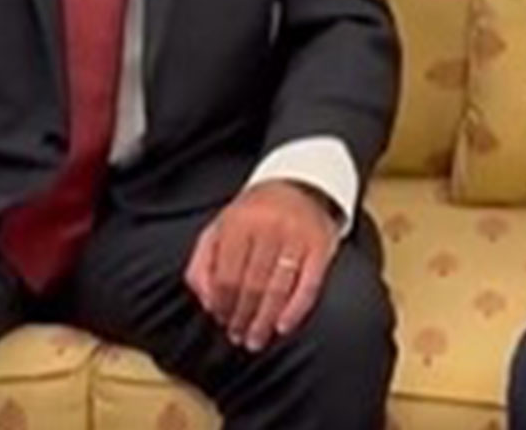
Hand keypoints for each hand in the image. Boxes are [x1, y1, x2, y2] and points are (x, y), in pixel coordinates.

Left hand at [184, 180, 340, 352]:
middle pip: (252, 285)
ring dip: (264, 320)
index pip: (227, 274)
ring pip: (278, 288)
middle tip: (238, 336)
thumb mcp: (221, 227)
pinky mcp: (321, 246)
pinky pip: (309, 285)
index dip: (222, 303)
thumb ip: (203, 261)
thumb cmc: (254, 214)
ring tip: (256, 339)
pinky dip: (295, 310)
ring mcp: (298, 236)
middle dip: (242, 317)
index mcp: (240, 222)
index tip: (221, 320)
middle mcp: (269, 227)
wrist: (299, 186)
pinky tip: (283, 326)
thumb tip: (206, 301)